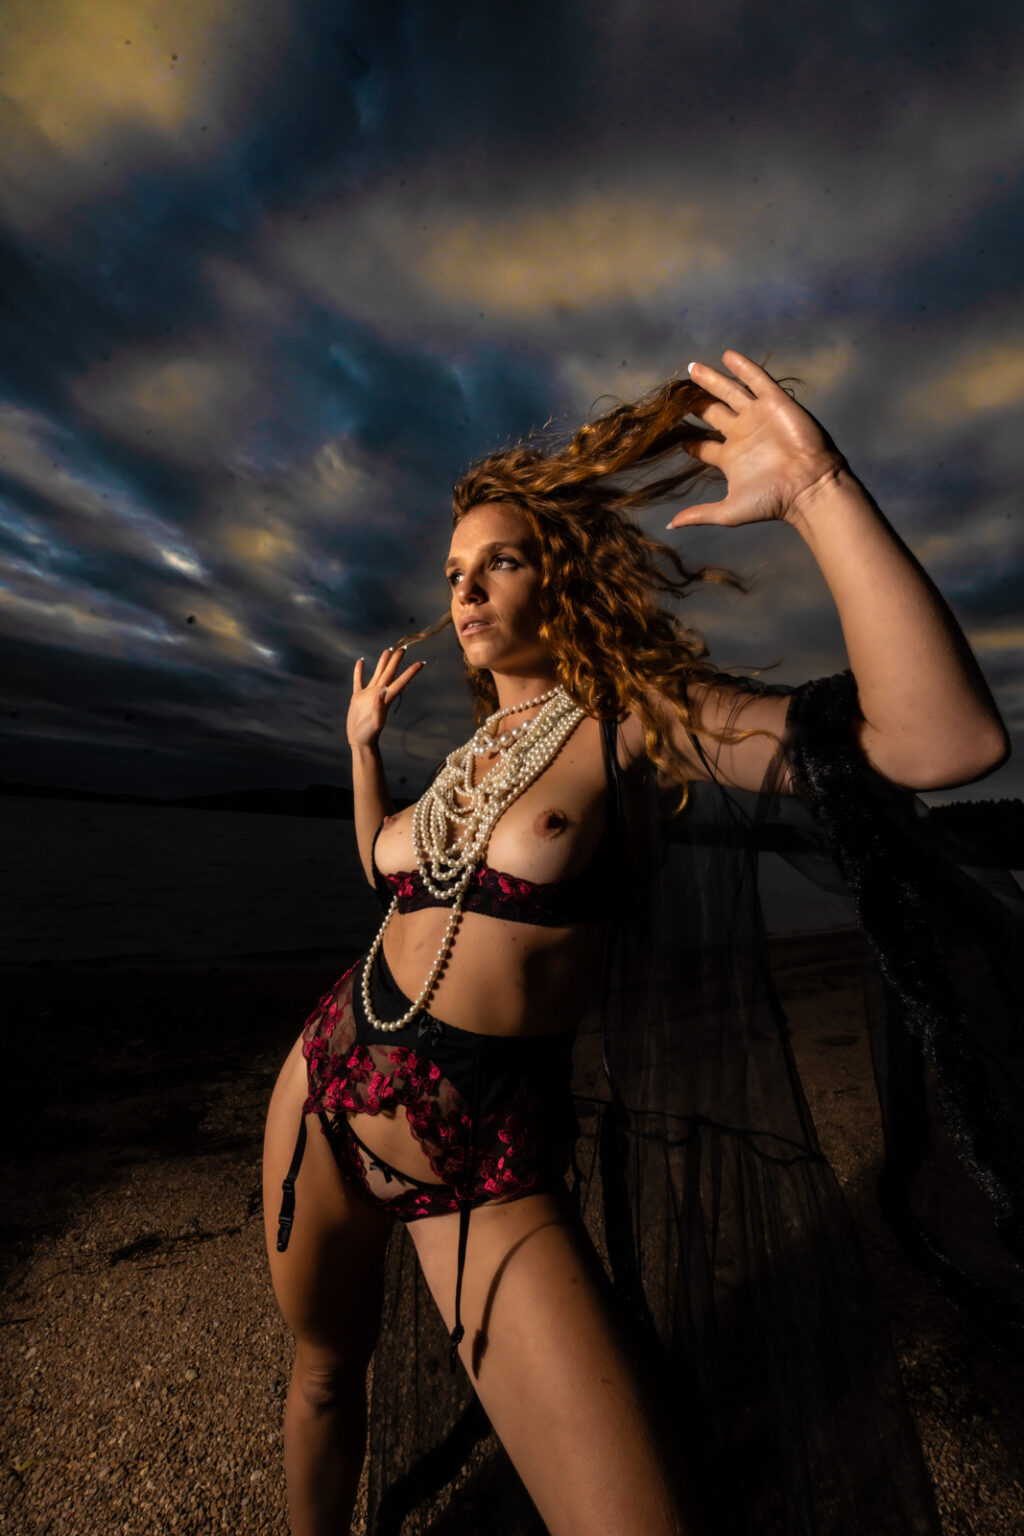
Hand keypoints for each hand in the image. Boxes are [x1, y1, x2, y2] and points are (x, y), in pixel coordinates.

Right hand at [346, 646, 423, 749]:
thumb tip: (382, 690)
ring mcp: (368, 695)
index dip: (410, 672)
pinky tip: (361, 661)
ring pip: (377, 674)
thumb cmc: (369, 735)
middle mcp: (379, 694)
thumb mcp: (375, 723)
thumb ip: (379, 707)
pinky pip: (359, 681)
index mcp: (386, 699)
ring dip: (382, 662)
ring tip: (387, 650)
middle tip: (403, 647)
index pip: (400, 682)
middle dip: (396, 661)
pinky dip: (359, 671)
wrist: (360, 741)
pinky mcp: (358, 698)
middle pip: (390, 673)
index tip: (420, 663)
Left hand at [665, 350, 845, 530]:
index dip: (686, 439)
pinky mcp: (774, 403)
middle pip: (711, 413)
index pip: (702, 445)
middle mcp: (741, 434)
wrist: (807, 486)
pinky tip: (726, 355)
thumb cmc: (771, 501)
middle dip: (694, 403)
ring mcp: (757, 417)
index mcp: (729, 458)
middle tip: (676, 392)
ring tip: (692, 368)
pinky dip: (743, 367)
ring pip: (729, 392)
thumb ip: (700, 514)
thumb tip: (671, 525)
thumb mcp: (729, 511)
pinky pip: (757, 379)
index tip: (666, 429)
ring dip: (711, 380)